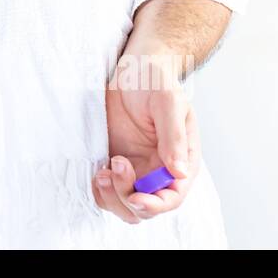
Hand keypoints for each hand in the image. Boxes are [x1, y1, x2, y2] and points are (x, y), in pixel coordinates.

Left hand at [91, 54, 199, 223]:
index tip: (135, 198)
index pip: (172, 198)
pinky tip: (96, 171)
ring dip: (111, 196)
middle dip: (127, 196)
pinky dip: (99, 190)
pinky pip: (106, 191)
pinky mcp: (114, 162)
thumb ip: (174, 137)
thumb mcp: (168, 102)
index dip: (155, 205)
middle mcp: (158, 171)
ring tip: (102, 171)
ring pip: (124, 205)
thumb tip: (179, 172)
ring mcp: (136, 169)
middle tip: (115, 165)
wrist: (133, 69)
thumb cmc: (156, 80)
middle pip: (145, 208)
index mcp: (180, 161)